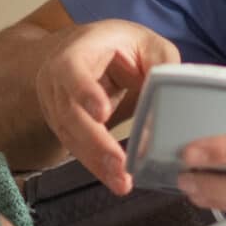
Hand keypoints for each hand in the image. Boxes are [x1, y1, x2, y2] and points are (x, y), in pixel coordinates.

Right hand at [34, 18, 182, 193]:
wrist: (89, 49)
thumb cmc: (119, 44)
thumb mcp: (146, 43)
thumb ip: (160, 63)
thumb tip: (170, 93)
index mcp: (76, 51)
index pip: (72, 70)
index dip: (85, 92)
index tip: (103, 113)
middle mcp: (57, 79)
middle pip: (70, 113)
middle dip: (96, 142)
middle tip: (120, 165)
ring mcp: (55, 104)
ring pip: (70, 137)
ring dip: (96, 162)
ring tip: (122, 182)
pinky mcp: (63, 125)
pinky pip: (76, 148)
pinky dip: (96, 165)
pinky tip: (115, 179)